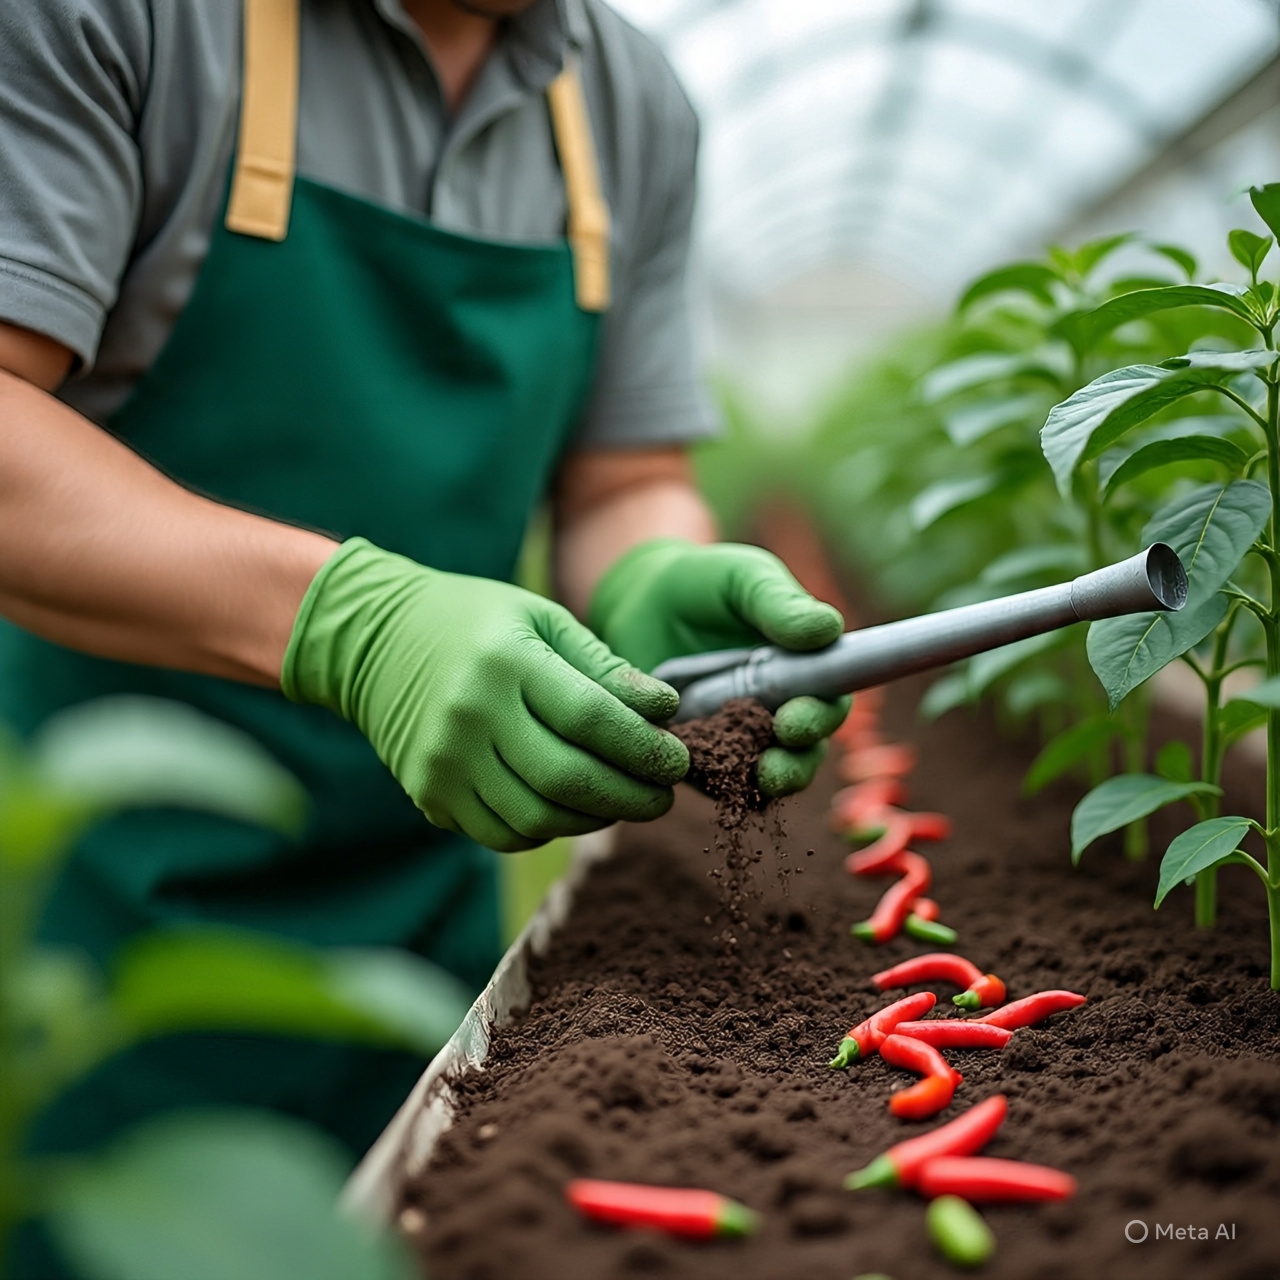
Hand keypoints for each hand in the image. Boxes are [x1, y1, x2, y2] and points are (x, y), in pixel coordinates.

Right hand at [283, 540, 688, 850]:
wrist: (374, 640)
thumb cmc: (477, 622)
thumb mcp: (543, 620)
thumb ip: (604, 667)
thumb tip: (666, 711)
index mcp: (506, 661)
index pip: (591, 718)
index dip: (644, 748)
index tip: (679, 760)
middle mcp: (470, 714)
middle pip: (568, 779)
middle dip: (631, 796)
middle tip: (663, 796)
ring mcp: (445, 761)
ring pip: (539, 818)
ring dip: (594, 819)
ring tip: (623, 800)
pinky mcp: (430, 793)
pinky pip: (504, 833)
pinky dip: (548, 830)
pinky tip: (571, 808)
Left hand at [588, 539, 850, 796]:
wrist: (638, 598)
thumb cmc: (705, 583)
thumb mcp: (744, 580)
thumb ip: (780, 603)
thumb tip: (830, 628)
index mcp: (802, 671)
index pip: (828, 703)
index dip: (822, 718)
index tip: (799, 719)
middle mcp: (776, 711)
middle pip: (803, 750)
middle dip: (797, 758)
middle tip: (776, 746)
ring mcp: (736, 738)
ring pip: (762, 776)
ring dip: (764, 781)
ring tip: (755, 776)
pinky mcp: (697, 757)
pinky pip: (710, 781)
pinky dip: (711, 782)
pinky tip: (695, 772)